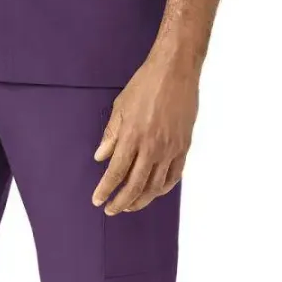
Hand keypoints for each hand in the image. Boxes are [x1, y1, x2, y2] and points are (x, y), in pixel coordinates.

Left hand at [91, 52, 197, 213]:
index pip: (116, 172)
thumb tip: (100, 157)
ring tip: (130, 206)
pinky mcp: (184, 146)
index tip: (98, 200)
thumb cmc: (145, 85)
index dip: (106, 189)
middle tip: (111, 209)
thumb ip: (110, 135)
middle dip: (121, 202)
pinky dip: (163, 188)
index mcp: (132, 137)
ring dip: (141, 200)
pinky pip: (174, 175)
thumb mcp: (120, 107)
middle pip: (135, 185)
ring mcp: (170, 149)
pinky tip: (154, 192)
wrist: (176, 71)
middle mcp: (151, 147)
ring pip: (155, 186)